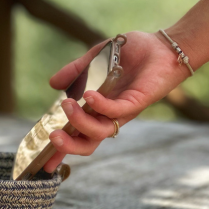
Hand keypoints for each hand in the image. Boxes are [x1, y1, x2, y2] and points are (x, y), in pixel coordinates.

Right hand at [43, 30, 193, 171]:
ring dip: (79, 122)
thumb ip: (75, 71)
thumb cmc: (133, 53)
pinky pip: (116, 111)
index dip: (62, 150)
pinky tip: (89, 95)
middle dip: (69, 146)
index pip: (79, 134)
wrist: (163, 47)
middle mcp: (110, 115)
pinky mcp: (136, 103)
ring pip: (100, 132)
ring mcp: (123, 111)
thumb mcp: (96, 58)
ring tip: (67, 105)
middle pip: (89, 143)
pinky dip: (100, 106)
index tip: (45, 162)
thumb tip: (53, 84)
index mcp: (99, 109)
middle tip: (53, 137)